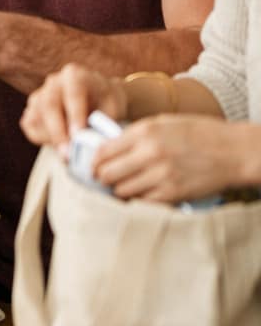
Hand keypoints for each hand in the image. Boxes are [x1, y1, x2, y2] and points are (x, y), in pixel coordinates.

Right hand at [21, 64, 128, 150]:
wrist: (98, 98)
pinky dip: (42, 138)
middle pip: (49, 104)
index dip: (75, 115)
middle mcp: (54, 82)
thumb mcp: (113, 108)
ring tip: (68, 154)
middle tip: (67, 154)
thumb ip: (103, 122)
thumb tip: (92, 141)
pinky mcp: (32, 108)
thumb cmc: (106, 102)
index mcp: (74, 75)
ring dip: (50, 137)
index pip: (72, 93)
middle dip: (57, 132)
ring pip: (37, 116)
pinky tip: (60, 142)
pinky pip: (30, 125)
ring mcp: (40, 93)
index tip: (78, 135)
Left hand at [96, 116, 253, 201]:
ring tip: (122, 186)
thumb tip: (107, 148)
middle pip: (107, 174)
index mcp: (144, 132)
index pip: (103, 152)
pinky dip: (137, 199)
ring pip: (122, 190)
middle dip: (102, 177)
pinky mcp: (173, 194)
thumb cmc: (196, 133)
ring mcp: (161, 176)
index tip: (92, 165)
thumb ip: (134, 135)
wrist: (232, 151)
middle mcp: (149, 154)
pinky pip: (143, 202)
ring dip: (118, 190)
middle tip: (103, 178)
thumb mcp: (161, 123)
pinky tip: (140, 193)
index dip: (93, 161)